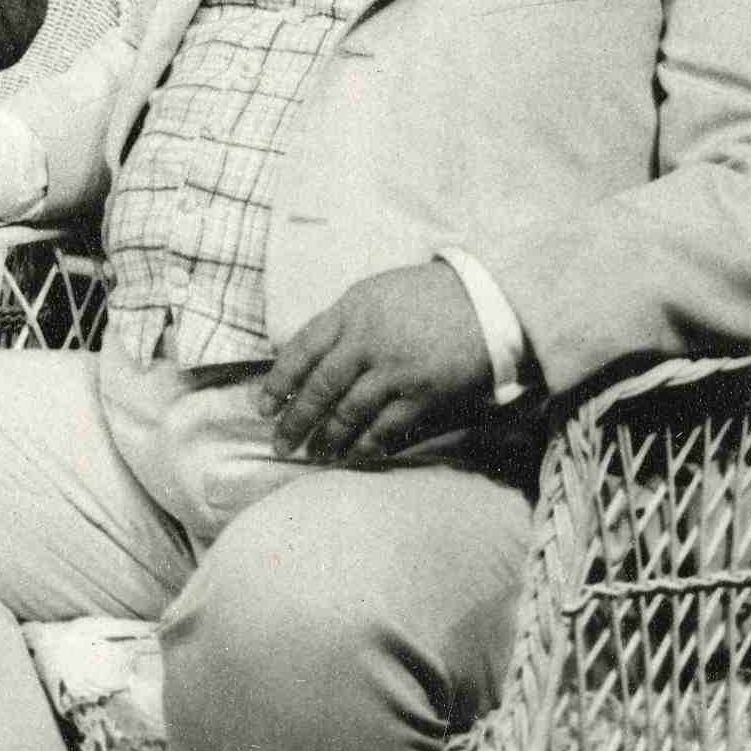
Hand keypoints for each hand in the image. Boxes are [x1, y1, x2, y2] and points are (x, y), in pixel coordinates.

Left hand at [262, 264, 495, 463]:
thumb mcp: (374, 295)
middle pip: (319, 388)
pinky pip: (385, 427)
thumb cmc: (427, 296)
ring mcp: (395, 369)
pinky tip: (355, 455)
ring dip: (328, 438)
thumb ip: (340, 324)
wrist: (488, 301)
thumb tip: (305, 357)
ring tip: (316, 455)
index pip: (300, 351)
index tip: (262, 408)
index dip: (277, 383)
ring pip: (348, 412)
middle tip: (281, 445)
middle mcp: (366, 341)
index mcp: (349, 312)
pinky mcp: (423, 393)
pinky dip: (367, 444)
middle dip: (295, 421)